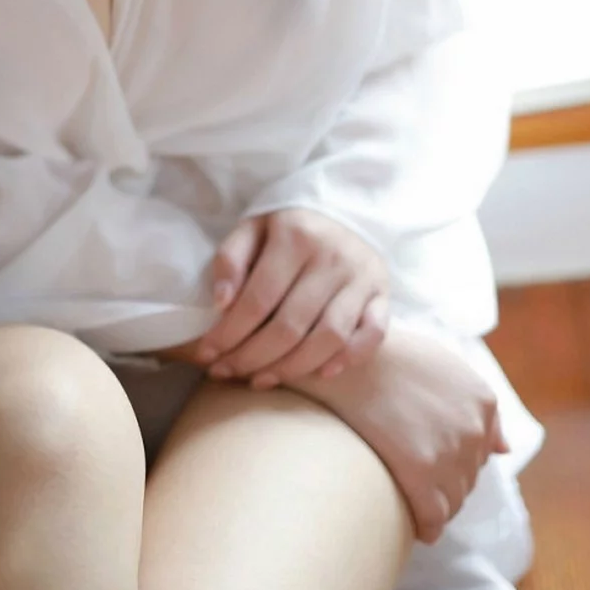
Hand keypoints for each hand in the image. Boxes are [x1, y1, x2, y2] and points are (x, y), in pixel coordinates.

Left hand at [189, 208, 390, 384]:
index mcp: (296, 236)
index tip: (207, 355)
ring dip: (293, 368)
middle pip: (290, 326)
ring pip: (329, 338)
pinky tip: (321, 373)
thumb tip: (220, 302)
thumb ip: (231, 259)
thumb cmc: (287, 227)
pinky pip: (374, 334)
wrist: (341, 210)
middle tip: (227, 372)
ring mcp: (361, 277)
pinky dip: (349, 358)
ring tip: (262, 379)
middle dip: (252, 358)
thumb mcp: (252, 228)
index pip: (257, 300)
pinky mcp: (382, 293)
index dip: (229, 334)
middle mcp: (332, 257)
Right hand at [304, 319, 510, 544]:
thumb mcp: (440, 362)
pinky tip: (416, 529)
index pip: (482, 451)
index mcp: (482, 399)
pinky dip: (428, 527)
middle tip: (415, 480)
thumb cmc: (385, 354)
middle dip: (446, 483)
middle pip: (468, 477)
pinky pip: (434, 517)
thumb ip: (475, 402)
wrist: (344, 358)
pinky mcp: (421, 473)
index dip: (455, 460)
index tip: (432, 463)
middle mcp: (473, 427)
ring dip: (437, 505)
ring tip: (411, 500)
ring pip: (454, 501)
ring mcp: (450, 452)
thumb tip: (505, 449)